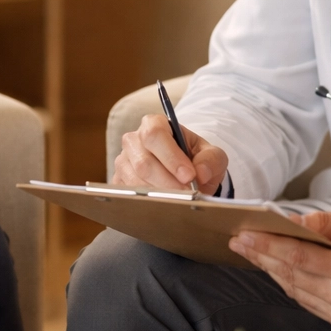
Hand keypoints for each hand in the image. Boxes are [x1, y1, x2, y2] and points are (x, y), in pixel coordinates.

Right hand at [114, 115, 228, 195]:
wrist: (186, 173)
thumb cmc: (196, 159)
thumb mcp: (212, 155)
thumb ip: (211, 159)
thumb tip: (201, 173)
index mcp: (154, 124)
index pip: (155, 134)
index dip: (171, 157)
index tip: (189, 175)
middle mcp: (133, 140)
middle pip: (143, 162)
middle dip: (168, 182)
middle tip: (187, 194)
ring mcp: (123, 162)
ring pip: (135, 182)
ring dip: (159, 195)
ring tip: (179, 202)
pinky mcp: (119, 182)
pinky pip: (128, 196)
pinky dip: (147, 204)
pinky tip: (164, 207)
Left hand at [228, 207, 330, 326]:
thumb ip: (326, 224)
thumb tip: (291, 224)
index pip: (297, 259)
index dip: (267, 246)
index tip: (244, 235)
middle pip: (291, 276)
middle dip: (262, 256)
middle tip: (238, 241)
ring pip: (294, 290)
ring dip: (271, 270)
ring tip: (251, 251)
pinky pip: (306, 300)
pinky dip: (288, 282)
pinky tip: (275, 267)